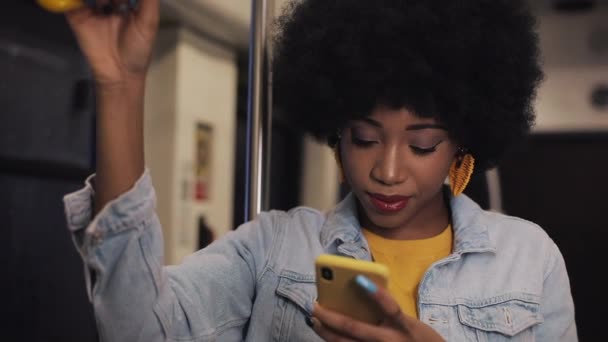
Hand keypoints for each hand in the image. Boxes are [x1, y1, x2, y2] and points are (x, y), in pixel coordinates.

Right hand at [65, 0, 158, 85]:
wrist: (119, 73)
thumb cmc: (138, 49)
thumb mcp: (148, 23)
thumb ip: (148, 0)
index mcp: (126, 2)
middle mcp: (108, 2)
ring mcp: (92, 8)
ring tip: (103, 1)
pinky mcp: (77, 16)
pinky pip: (71, 2)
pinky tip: (94, 2)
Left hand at [311, 275, 444, 341]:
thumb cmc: (420, 339)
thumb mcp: (410, 323)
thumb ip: (389, 312)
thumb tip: (362, 293)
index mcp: (402, 326)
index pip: (390, 307)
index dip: (376, 293)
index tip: (359, 279)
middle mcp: (389, 340)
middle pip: (354, 328)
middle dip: (330, 316)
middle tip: (314, 306)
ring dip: (327, 333)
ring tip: (314, 322)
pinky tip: (326, 335)